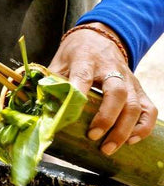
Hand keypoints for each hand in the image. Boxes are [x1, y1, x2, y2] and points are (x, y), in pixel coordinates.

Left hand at [49, 22, 157, 154]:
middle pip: (116, 92)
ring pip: (134, 104)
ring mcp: (128, 79)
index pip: (83, 76)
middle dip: (106, 118)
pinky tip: (131, 140)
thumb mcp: (59, 62)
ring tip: (108, 148)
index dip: (78, 93)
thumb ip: (51, 82)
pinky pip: (149, 108)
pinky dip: (143, 126)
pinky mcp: (138, 88)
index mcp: (85, 60)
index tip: (70, 113)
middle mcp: (111, 69)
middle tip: (93, 136)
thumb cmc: (75, 54)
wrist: (99, 37)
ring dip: (123, 129)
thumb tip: (37, 107)